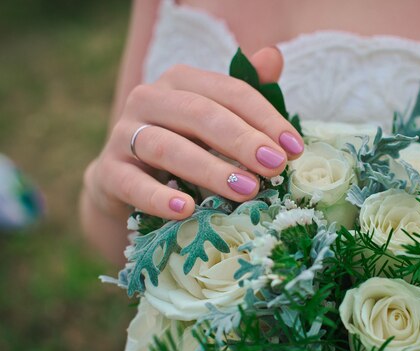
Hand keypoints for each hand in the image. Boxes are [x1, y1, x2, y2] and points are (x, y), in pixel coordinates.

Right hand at [84, 47, 302, 220]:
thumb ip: (245, 95)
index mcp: (182, 81)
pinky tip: (186, 209)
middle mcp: (150, 99)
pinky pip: (131, 183)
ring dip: (210, 169)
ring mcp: (124, 134)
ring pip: (167, 148)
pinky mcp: (109, 172)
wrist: (129, 182)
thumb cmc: (186, 146)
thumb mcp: (218, 121)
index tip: (295, 149)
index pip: (229, 92)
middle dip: (242, 141)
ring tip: (246, 190)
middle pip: (199, 114)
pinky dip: (159, 197)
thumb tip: (274, 56)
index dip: (265, 118)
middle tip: (275, 166)